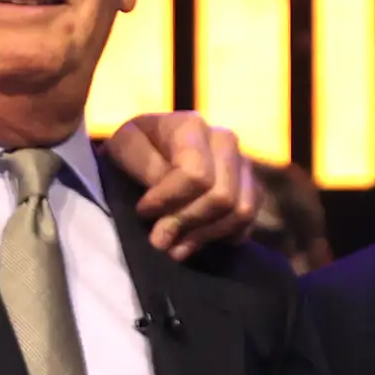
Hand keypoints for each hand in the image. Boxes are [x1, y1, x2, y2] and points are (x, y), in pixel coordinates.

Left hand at [105, 111, 260, 257]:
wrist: (144, 153)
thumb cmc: (131, 151)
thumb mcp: (124, 148)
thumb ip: (146, 168)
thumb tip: (170, 197)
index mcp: (192, 126)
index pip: (196, 174)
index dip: (169, 200)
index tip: (143, 211)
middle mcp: (224, 140)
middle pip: (222, 196)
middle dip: (187, 223)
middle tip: (158, 240)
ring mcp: (242, 164)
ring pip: (240, 211)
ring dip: (205, 236)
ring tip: (174, 248)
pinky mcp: (250, 187)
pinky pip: (248, 222)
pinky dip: (223, 237)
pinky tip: (196, 239)